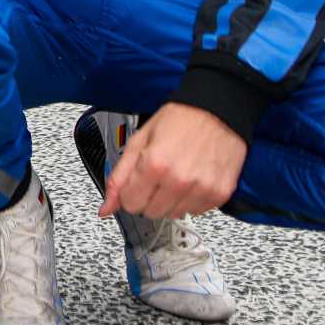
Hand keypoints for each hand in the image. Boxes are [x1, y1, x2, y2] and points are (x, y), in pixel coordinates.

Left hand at [97, 102, 245, 219]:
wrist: (217, 110)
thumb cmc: (180, 119)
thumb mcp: (140, 140)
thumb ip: (119, 176)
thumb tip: (106, 207)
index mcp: (155, 165)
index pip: (130, 204)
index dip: (130, 192)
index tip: (136, 182)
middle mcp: (179, 180)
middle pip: (151, 213)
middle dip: (149, 197)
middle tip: (157, 175)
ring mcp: (201, 189)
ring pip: (174, 214)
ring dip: (171, 199)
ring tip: (177, 174)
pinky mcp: (219, 194)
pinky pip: (196, 211)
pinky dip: (191, 199)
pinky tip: (192, 178)